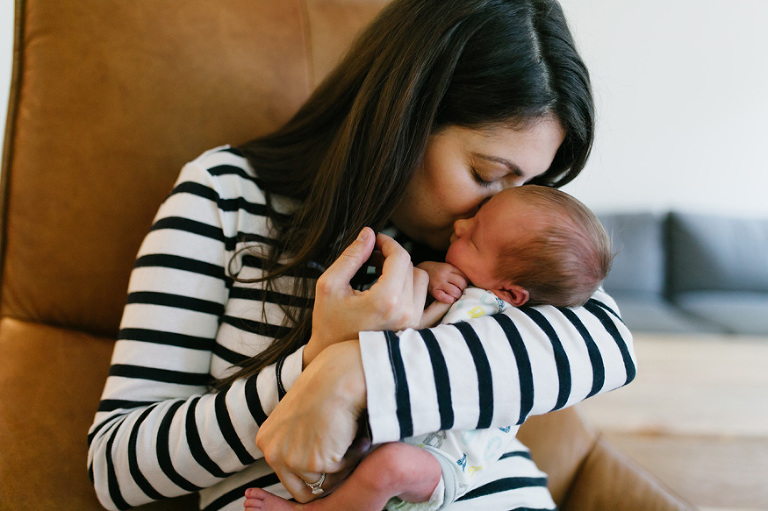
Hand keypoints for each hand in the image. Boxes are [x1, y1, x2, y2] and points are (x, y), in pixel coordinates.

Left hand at [256, 341, 368, 501]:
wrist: (339, 376)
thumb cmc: (326, 385)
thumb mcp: (298, 414)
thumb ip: (296, 438)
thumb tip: (312, 459)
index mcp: (266, 441)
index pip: (287, 476)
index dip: (311, 470)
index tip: (329, 457)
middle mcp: (272, 454)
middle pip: (302, 489)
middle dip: (325, 478)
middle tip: (343, 457)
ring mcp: (292, 460)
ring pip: (324, 483)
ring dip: (341, 466)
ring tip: (349, 439)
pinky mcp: (315, 463)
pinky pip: (340, 473)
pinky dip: (352, 458)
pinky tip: (355, 436)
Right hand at [303, 227, 428, 365]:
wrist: (334, 359)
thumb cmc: (328, 323)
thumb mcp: (329, 285)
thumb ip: (351, 256)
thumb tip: (369, 233)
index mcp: (386, 300)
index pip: (400, 257)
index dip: (388, 242)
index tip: (374, 241)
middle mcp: (406, 312)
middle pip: (412, 267)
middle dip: (393, 257)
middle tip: (372, 258)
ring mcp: (415, 323)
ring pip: (423, 281)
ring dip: (405, 273)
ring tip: (383, 276)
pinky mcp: (418, 330)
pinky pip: (435, 303)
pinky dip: (426, 291)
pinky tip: (407, 289)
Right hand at [417, 261, 467, 303]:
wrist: (421, 269)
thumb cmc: (437, 270)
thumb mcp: (447, 267)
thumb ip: (456, 272)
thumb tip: (469, 281)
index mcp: (449, 267)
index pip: (464, 277)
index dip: (466, 283)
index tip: (463, 286)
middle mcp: (444, 274)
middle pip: (461, 284)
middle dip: (463, 290)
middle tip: (460, 292)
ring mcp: (438, 282)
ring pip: (455, 291)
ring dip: (457, 296)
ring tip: (455, 296)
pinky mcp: (433, 290)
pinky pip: (444, 297)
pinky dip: (449, 300)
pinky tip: (450, 299)